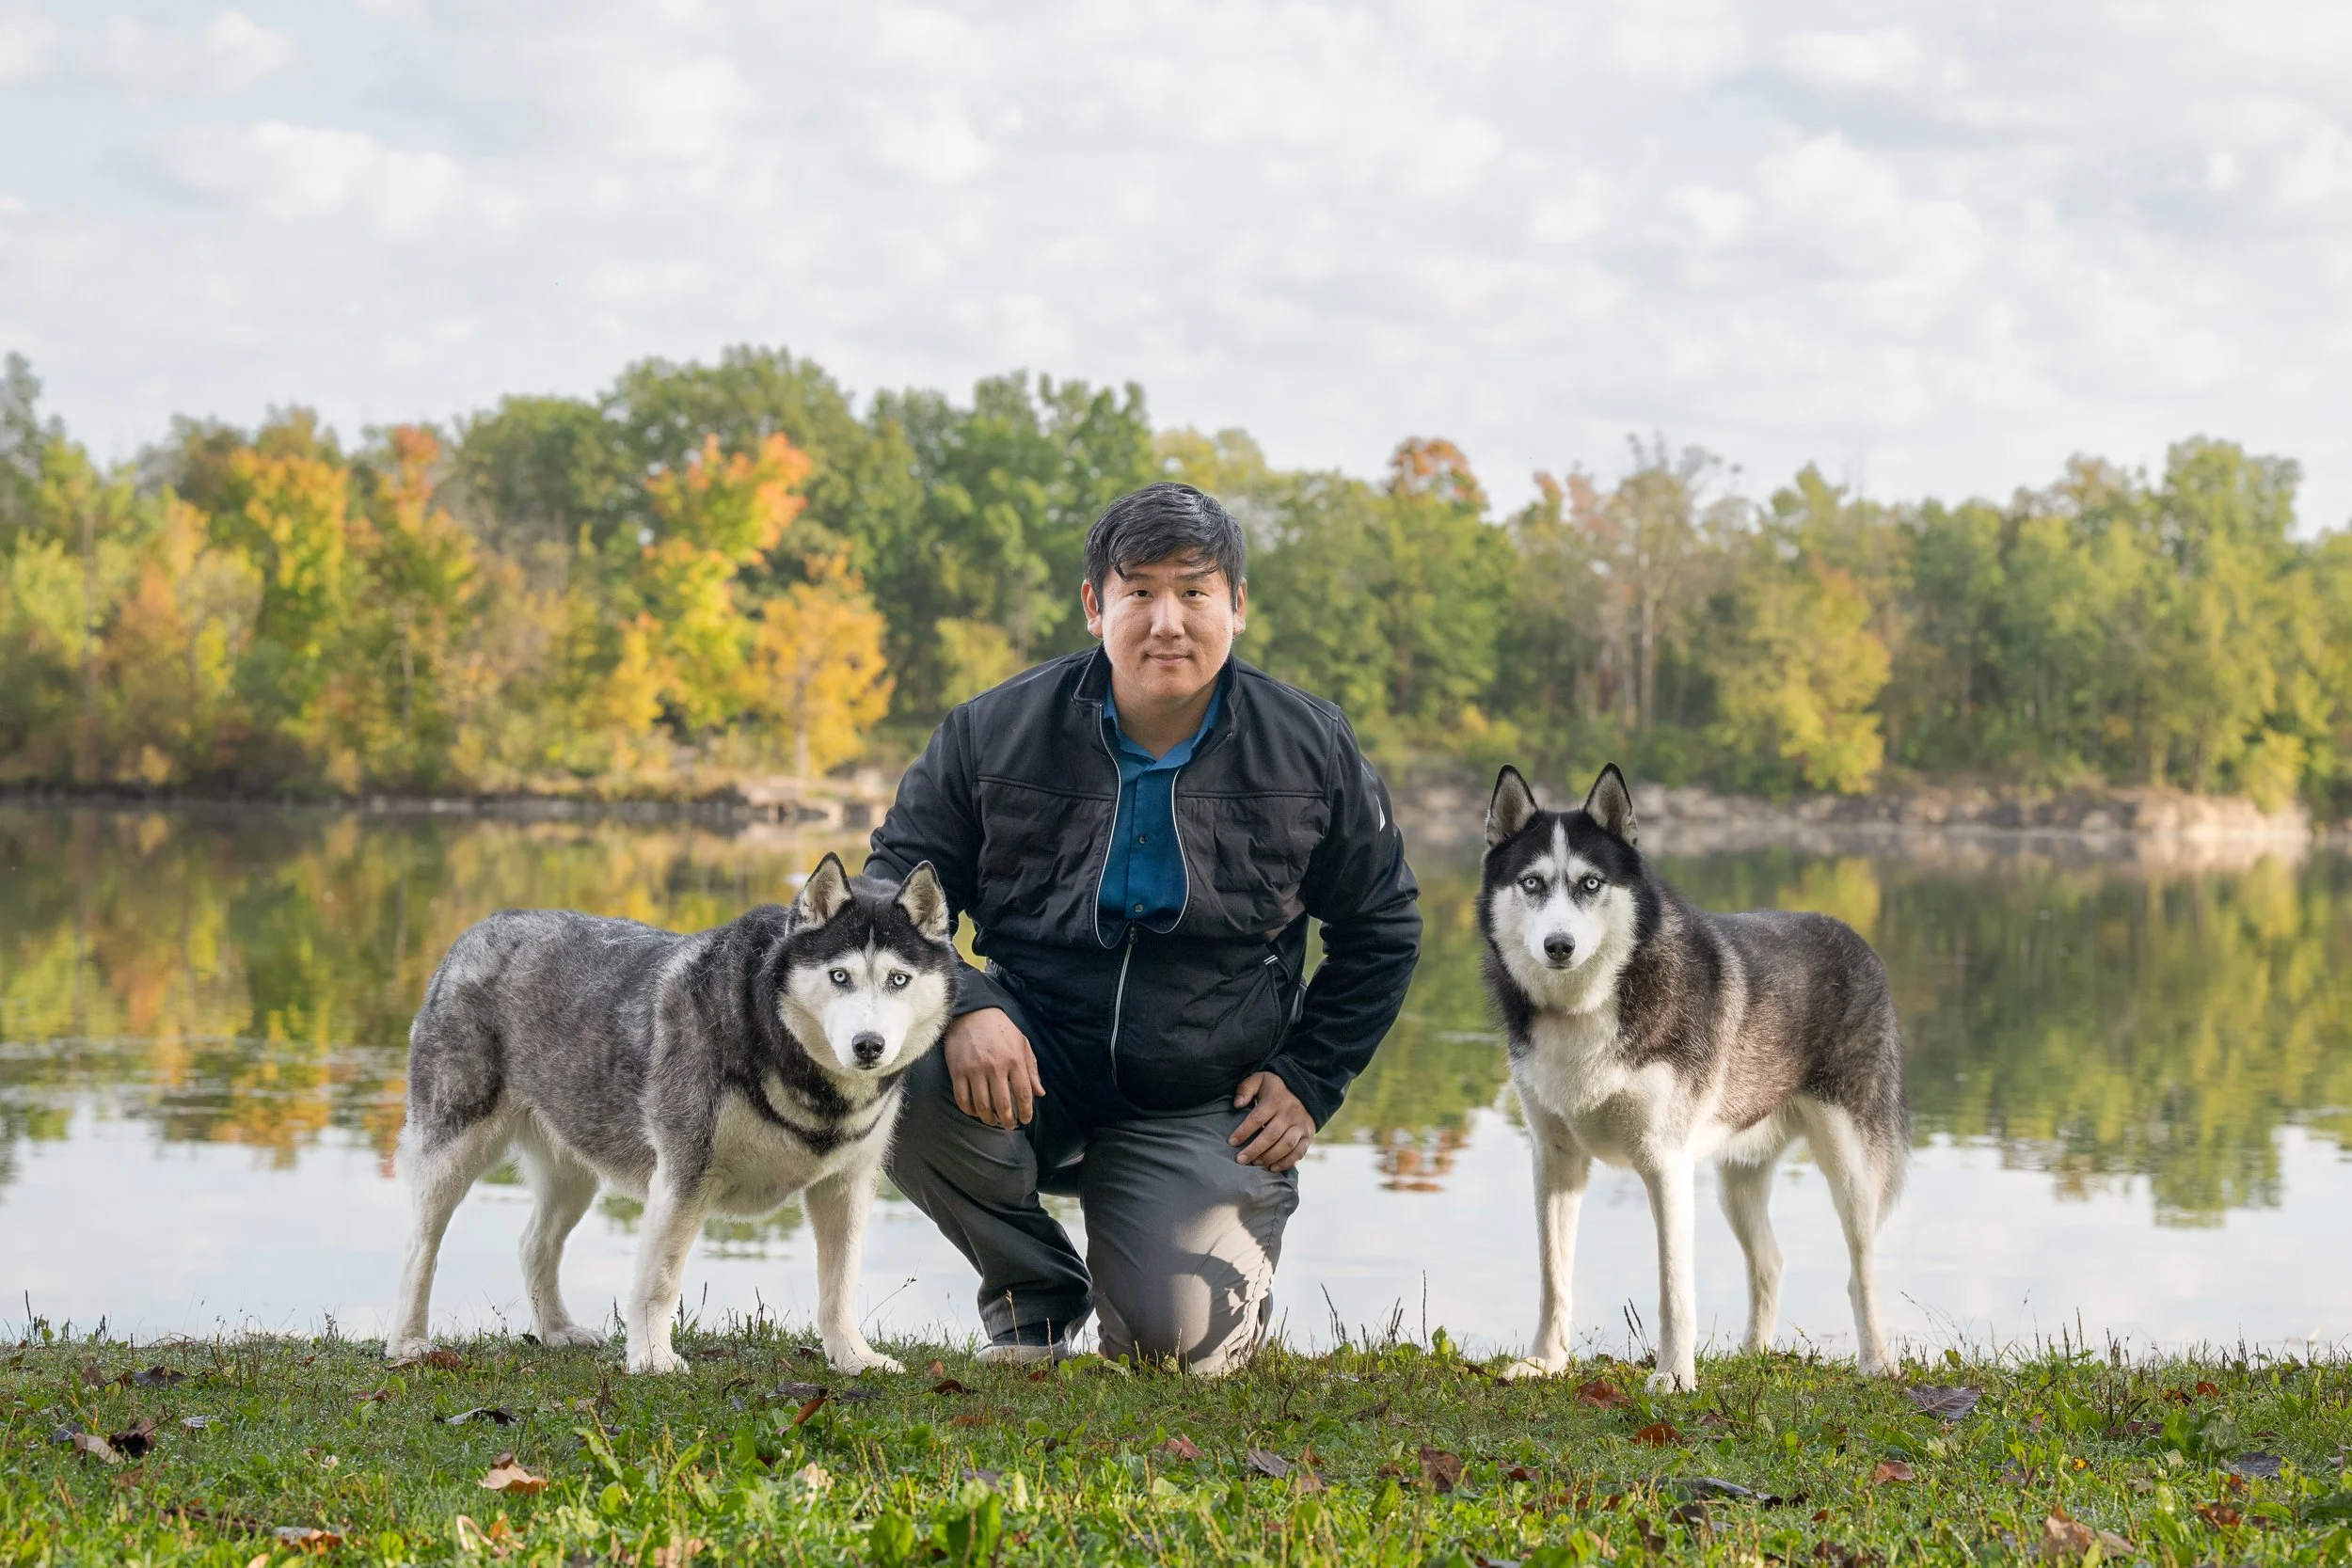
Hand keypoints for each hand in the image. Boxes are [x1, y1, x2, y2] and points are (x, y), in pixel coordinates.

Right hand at [944, 1008, 1043, 1128]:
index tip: (1026, 1120)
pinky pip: (963, 1099)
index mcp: (1014, 1060)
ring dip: (989, 1119)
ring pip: (982, 1106)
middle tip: (1009, 1126)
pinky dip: (969, 1111)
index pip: (1023, 1093)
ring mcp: (975, 1070)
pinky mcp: (957, 1071)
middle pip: (1003, 1104)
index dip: (1026, 1111)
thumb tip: (1040, 1093)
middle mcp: (995, 1067)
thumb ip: (1032, 1069)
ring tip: (993, 1121)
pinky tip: (975, 1112)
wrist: (971, 1013)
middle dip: (1008, 1120)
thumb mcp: (1022, 1044)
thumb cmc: (1001, 1029)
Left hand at [1229, 1070, 1313, 1170]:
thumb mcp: (1260, 1080)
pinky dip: (1286, 1163)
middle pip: (1271, 1135)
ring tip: (1254, 1163)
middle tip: (1240, 1159)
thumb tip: (1237, 1104)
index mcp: (1275, 1100)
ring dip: (1269, 1157)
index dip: (1243, 1132)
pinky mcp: (1308, 1135)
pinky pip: (1299, 1152)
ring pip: (1286, 1145)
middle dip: (1254, 1149)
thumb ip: (1246, 1089)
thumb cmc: (1275, 1089)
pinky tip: (1272, 1168)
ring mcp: (1300, 1125)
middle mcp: (1289, 1113)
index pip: (1257, 1118)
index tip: (1231, 1142)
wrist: (1305, 1091)